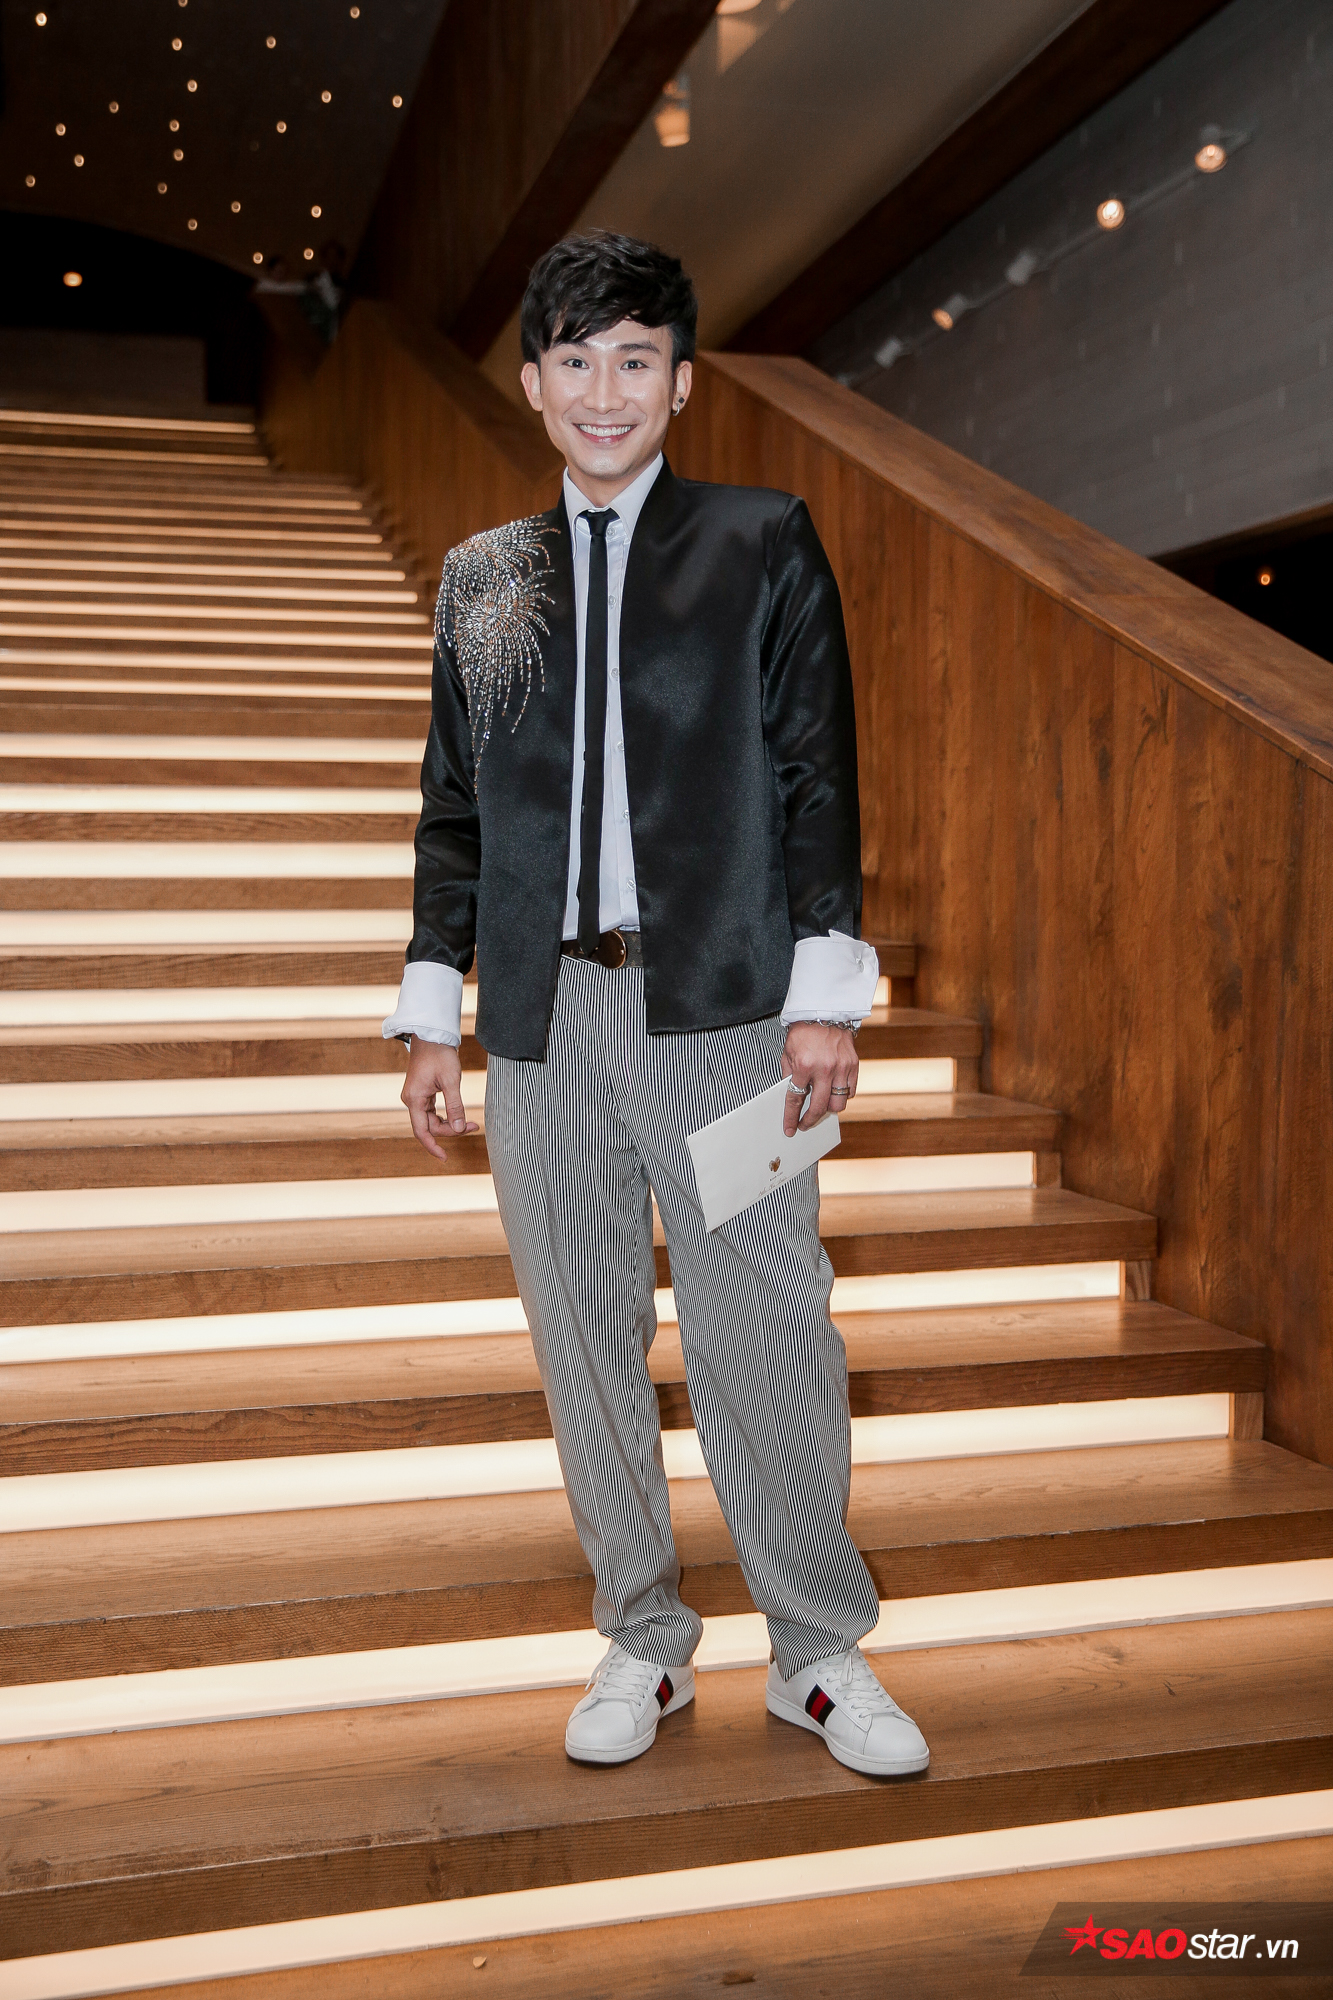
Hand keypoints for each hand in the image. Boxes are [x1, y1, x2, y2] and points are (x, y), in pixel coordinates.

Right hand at [401, 1037, 478, 1160]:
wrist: (431, 1035)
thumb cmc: (440, 1054)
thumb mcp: (451, 1081)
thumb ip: (455, 1106)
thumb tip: (460, 1129)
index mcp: (414, 1099)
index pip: (422, 1132)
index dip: (433, 1147)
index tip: (445, 1158)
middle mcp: (411, 1100)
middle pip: (430, 1127)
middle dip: (451, 1131)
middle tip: (474, 1126)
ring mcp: (416, 1097)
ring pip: (432, 1120)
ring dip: (450, 1124)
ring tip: (471, 1123)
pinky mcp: (421, 1093)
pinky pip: (432, 1112)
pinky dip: (446, 1116)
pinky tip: (459, 1116)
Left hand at [781, 1022, 858, 1135]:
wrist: (825, 1011)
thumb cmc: (804, 1031)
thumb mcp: (788, 1052)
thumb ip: (789, 1075)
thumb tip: (792, 1096)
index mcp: (804, 1065)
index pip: (796, 1099)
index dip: (791, 1117)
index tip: (790, 1128)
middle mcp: (824, 1069)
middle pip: (819, 1107)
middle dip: (810, 1120)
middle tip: (805, 1124)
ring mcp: (841, 1068)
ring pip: (838, 1103)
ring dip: (829, 1109)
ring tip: (821, 1107)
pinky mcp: (853, 1065)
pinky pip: (850, 1091)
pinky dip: (842, 1096)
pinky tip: (834, 1094)